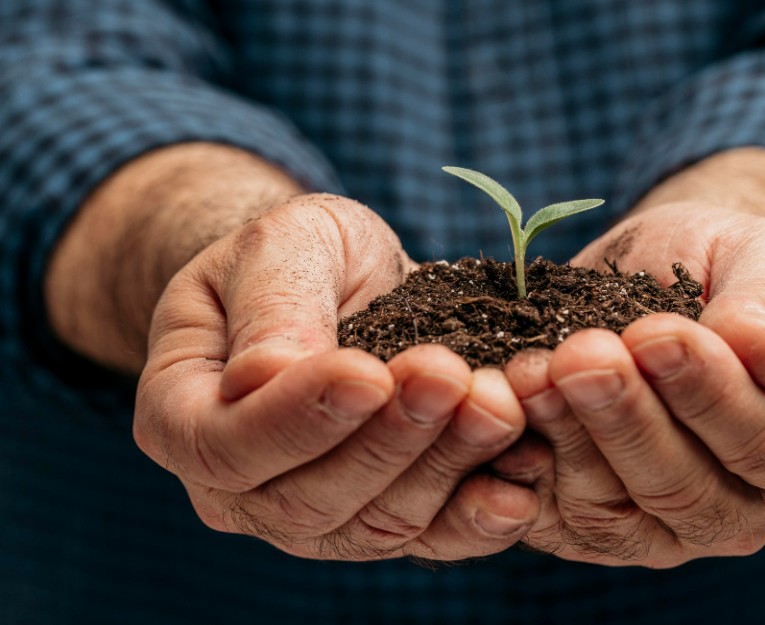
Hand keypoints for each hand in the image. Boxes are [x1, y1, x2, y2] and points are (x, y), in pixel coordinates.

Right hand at [134, 193, 540, 560]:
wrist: (344, 283)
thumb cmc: (298, 256)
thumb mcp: (280, 246)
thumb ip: (272, 308)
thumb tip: (266, 377)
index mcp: (184, 416)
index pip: (228, 443)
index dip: (300, 417)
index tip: (368, 372)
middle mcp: (242, 488)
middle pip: (310, 497)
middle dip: (391, 439)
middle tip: (450, 378)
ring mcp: (315, 515)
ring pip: (378, 523)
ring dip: (446, 468)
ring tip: (499, 406)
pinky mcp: (384, 519)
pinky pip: (429, 539)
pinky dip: (477, 520)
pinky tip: (520, 488)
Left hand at [502, 202, 764, 566]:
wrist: (659, 278)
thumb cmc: (723, 269)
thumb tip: (763, 354)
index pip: (764, 441)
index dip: (706, 392)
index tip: (654, 334)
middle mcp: (736, 507)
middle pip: (679, 488)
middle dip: (623, 418)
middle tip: (580, 355)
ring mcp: (657, 530)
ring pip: (607, 510)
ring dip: (564, 437)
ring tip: (531, 369)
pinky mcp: (584, 527)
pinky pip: (547, 516)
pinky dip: (517, 469)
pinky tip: (499, 410)